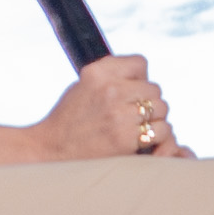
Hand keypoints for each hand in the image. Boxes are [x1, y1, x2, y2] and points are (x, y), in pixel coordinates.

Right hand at [0, 58, 172, 164]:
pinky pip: (161, 130)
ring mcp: (118, 114)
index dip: (139, 79)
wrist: (51, 150)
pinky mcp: (125, 138)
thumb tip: (142, 76)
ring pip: (162, 108)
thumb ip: (110, 76)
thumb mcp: (83, 85)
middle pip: (154, 88)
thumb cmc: (69, 119)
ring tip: (138, 128)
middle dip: (148, 102)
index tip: (131, 92)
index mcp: (98, 73)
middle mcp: (110, 89)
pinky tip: (141, 141)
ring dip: (155, 120)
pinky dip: (156, 137)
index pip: (140, 63)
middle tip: (135, 116)